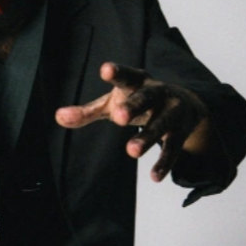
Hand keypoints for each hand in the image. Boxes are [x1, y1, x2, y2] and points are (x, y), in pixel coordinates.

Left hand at [55, 62, 208, 181]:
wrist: (186, 105)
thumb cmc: (137, 100)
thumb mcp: (112, 104)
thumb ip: (87, 111)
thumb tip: (58, 117)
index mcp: (137, 81)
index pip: (126, 76)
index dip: (117, 72)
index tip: (105, 69)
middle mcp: (158, 93)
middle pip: (145, 98)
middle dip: (133, 107)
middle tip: (118, 118)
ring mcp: (172, 112)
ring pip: (160, 125)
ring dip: (147, 138)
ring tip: (131, 151)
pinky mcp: (181, 132)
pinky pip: (173, 148)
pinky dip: (164, 163)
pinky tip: (154, 176)